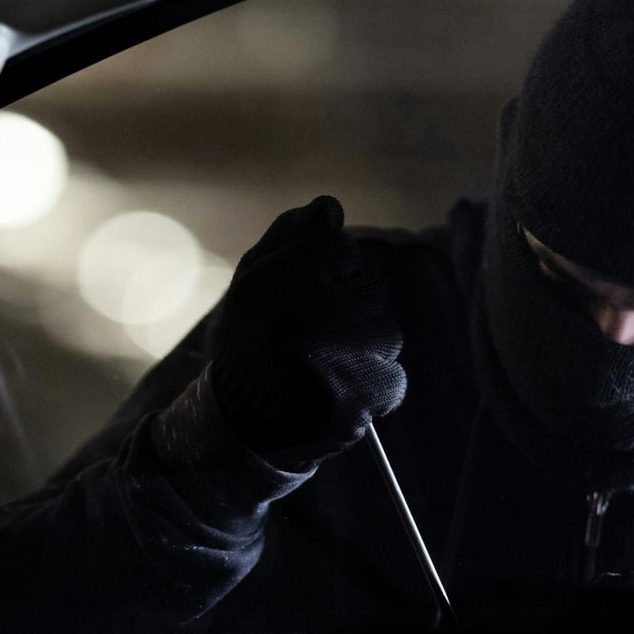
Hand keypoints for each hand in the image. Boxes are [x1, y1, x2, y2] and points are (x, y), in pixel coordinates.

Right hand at [207, 195, 406, 467]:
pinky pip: (394, 378)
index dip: (326, 271)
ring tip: (326, 366)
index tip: (303, 297)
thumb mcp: (254, 279)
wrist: (240, 425)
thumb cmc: (251, 341)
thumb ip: (291, 237)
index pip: (340, 249)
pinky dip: (375, 386)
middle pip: (370, 288)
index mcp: (282, 282)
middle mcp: (311, 319)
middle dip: (351, 306)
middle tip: (313, 335)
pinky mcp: (357, 405)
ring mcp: (337, 365)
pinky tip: (341, 392)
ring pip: (386, 333)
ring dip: (365, 347)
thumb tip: (331, 208)